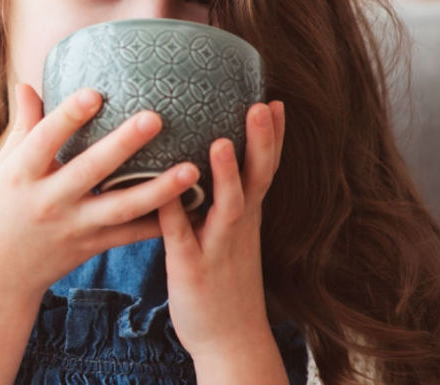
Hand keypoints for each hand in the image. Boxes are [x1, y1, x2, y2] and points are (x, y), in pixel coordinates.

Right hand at [0, 83, 201, 299]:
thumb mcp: (1, 169)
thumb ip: (23, 128)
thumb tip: (28, 84)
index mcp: (20, 175)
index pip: (44, 141)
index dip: (68, 116)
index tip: (95, 92)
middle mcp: (48, 201)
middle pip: (90, 170)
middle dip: (123, 145)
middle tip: (155, 118)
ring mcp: (73, 227)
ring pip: (120, 208)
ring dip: (158, 189)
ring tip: (191, 169)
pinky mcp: (92, 246)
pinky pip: (131, 234)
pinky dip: (161, 222)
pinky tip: (192, 208)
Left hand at [157, 100, 286, 362]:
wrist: (229, 339)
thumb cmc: (223, 280)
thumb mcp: (229, 234)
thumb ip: (220, 199)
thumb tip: (205, 158)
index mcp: (245, 216)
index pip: (264, 169)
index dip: (272, 137)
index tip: (274, 100)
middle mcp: (237, 226)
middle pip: (256, 178)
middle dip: (262, 142)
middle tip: (262, 105)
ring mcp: (217, 246)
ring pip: (227, 206)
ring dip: (228, 175)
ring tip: (223, 142)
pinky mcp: (191, 267)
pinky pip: (181, 236)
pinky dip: (175, 213)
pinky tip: (165, 192)